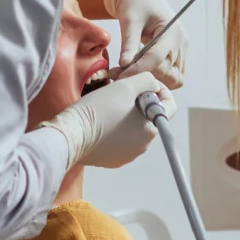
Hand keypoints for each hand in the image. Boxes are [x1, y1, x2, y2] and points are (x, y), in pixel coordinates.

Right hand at [40, 71, 162, 169]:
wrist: (70, 135)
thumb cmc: (98, 109)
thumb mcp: (126, 85)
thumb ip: (147, 80)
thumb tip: (152, 85)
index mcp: (151, 128)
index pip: (168, 105)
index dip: (158, 89)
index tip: (142, 83)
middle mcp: (144, 145)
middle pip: (149, 116)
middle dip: (139, 101)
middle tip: (120, 91)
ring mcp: (128, 155)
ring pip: (134, 128)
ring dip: (126, 115)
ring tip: (108, 106)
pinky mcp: (113, 160)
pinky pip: (120, 140)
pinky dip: (115, 129)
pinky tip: (101, 121)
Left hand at [99, 0, 187, 89]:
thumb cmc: (135, 2)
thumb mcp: (129, 20)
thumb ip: (129, 42)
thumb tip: (124, 64)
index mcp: (171, 30)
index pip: (156, 58)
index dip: (138, 69)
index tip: (120, 75)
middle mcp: (181, 42)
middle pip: (165, 71)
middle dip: (143, 75)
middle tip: (120, 74)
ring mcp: (181, 49)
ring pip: (174, 78)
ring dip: (154, 79)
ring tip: (132, 73)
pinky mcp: (178, 54)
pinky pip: (174, 75)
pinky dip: (161, 78)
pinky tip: (142, 71)